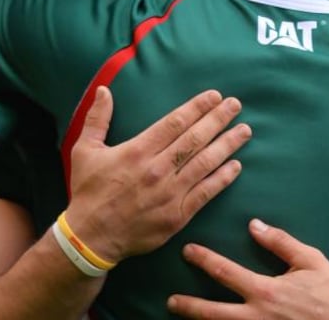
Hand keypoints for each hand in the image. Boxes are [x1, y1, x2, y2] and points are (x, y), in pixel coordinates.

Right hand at [65, 86, 251, 262]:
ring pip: (205, 163)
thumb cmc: (88, 192)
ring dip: (227, 145)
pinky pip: (205, 193)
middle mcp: (157, 169)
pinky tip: (236, 166)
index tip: (214, 96)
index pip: (175, 123)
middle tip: (236, 105)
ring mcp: (170, 193)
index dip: (197, 107)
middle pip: (195, 139)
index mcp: (137, 151)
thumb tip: (103, 90)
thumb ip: (96, 119)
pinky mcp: (178, 215)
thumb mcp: (84, 150)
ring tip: (244, 131)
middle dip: (218, 119)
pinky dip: (222, 179)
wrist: (91, 238)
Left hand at [167, 219, 328, 319]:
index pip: (225, 273)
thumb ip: (279, 242)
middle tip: (171, 301)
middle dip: (189, 307)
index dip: (203, 261)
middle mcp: (257, 317)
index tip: (188, 251)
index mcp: (266, 291)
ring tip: (184, 319)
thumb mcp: (309, 260)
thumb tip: (254, 224)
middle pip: (213, 313)